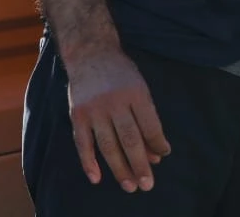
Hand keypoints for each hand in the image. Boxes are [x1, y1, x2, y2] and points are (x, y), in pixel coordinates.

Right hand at [65, 47, 170, 191]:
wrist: (90, 53)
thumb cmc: (121, 73)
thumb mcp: (139, 87)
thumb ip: (147, 118)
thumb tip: (157, 152)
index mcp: (136, 93)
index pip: (150, 125)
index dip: (158, 143)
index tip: (162, 157)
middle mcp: (115, 102)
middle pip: (130, 139)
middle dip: (140, 163)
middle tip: (147, 184)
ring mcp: (94, 109)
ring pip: (107, 146)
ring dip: (119, 168)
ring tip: (129, 186)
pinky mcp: (77, 115)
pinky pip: (83, 143)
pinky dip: (89, 163)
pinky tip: (97, 178)